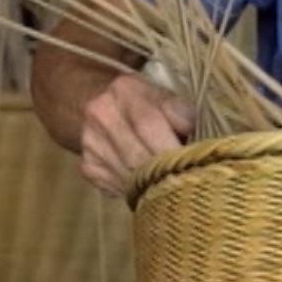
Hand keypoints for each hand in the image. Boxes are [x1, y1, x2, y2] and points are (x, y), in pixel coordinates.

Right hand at [77, 72, 194, 195]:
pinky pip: (119, 187)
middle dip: (165, 173)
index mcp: (125, 90)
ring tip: (173, 185)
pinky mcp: (88, 167)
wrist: (98, 102)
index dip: (171, 147)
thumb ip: (181, 112)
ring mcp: (91, 143)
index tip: (193, 162)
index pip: (148, 123)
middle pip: (137, 157)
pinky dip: (139, 191)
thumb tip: (190, 137)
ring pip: (129, 178)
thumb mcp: (165, 96)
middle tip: (189, 182)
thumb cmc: (145, 102)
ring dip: (153, 186)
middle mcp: (101, 115)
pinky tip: (150, 185)